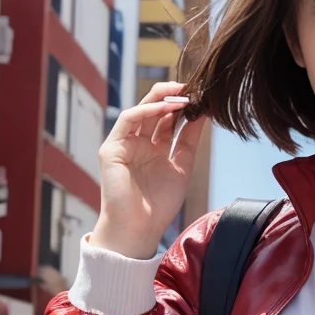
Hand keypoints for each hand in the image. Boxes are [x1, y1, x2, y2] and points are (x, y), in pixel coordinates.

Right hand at [89, 82, 204, 258]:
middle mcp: (139, 143)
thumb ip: (190, 140)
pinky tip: (165, 107)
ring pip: (140, 110)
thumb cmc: (159, 204)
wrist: (139, 228)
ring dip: (160, 98)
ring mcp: (124, 144)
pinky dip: (146, 110)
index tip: (202, 96)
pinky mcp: (111, 147)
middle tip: (191, 86)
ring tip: (181, 92)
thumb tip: (203, 113)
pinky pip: (128, 120)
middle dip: (171, 96)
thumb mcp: (182, 166)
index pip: (168, 120)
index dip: (183, 107)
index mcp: (155, 149)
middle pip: (154, 111)